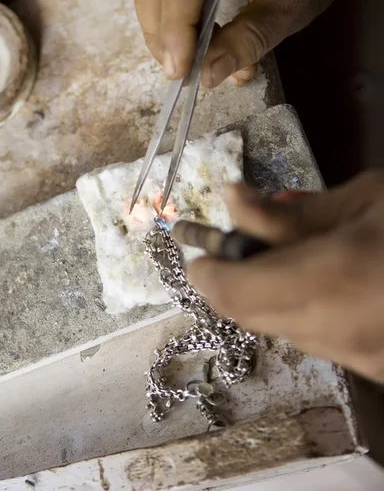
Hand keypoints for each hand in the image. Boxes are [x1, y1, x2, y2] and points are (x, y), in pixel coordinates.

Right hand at [130, 0, 373, 87]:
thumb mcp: (295, 1)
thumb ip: (252, 38)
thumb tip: (207, 76)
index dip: (176, 26)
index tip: (182, 71)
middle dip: (161, 30)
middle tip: (181, 72)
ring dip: (160, 24)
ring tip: (188, 58)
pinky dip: (169, 12)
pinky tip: (192, 36)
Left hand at [188, 171, 383, 383]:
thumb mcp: (365, 198)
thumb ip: (292, 211)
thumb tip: (232, 200)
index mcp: (332, 279)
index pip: (235, 294)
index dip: (207, 273)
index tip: (202, 250)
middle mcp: (337, 333)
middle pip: (249, 316)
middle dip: (234, 281)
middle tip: (247, 242)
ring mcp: (358, 360)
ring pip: (281, 330)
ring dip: (269, 295)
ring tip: (297, 256)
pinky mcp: (374, 369)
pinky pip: (316, 341)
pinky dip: (304, 309)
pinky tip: (329, 282)